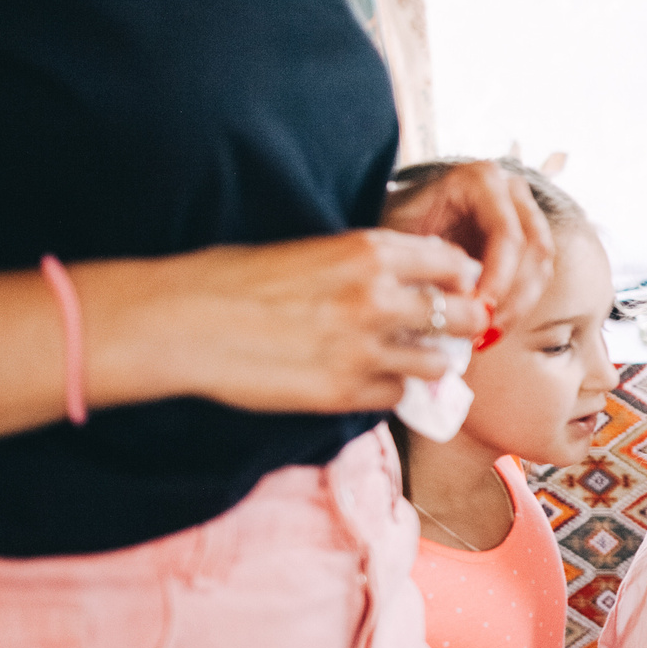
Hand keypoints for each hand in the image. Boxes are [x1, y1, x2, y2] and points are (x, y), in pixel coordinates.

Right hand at [98, 228, 482, 413]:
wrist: (183, 321)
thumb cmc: (235, 279)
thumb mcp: (311, 251)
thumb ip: (366, 265)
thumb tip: (412, 280)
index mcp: (369, 252)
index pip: (454, 264)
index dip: (458, 280)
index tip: (452, 289)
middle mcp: (377, 298)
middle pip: (463, 316)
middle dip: (461, 324)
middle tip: (446, 331)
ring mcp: (364, 349)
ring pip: (438, 363)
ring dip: (427, 362)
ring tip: (405, 359)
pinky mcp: (344, 392)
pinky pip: (396, 397)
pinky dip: (387, 390)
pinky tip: (364, 380)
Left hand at [381, 160, 557, 330]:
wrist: (402, 217)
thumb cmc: (398, 222)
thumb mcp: (402, 234)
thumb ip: (428, 261)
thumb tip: (457, 304)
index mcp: (480, 180)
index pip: (507, 232)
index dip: (499, 276)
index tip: (480, 310)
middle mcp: (511, 191)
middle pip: (535, 249)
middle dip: (514, 296)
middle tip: (488, 328)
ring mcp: (525, 214)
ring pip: (541, 267)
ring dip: (520, 304)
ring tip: (489, 332)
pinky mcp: (528, 242)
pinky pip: (536, 278)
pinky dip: (518, 305)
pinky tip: (493, 324)